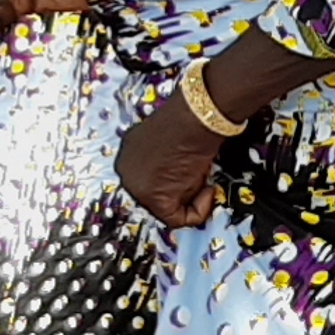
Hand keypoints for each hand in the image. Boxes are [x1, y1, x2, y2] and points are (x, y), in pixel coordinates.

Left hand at [115, 92, 224, 226]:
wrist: (197, 116)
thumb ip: (166, 160)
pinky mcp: (155, 200)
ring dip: (190, 199)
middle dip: (179, 192)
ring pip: (166, 208)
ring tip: (206, 182)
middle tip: (200, 182)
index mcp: (126, 154)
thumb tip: (181, 177)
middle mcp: (126, 171)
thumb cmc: (190, 119)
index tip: (190, 176)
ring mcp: (137, 187)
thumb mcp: (169, 141)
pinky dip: (198, 210)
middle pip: (155, 194)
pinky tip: (208, 190)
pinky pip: (178, 218)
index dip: (173, 180)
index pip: (148, 178)